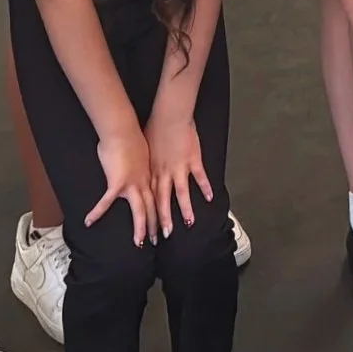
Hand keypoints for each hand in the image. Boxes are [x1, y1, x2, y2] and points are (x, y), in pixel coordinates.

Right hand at [91, 128, 155, 244]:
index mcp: (149, 176)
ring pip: (140, 211)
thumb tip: (135, 166)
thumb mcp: (141, 153)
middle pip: (152, 208)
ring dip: (141, 227)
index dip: (160, 212)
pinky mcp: (117, 183)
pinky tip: (89, 222)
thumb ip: (139, 164)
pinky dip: (97, 212)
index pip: (157, 199)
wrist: (122, 130)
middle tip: (157, 240)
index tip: (163, 224)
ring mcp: (132, 184)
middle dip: (156, 225)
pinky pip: (106, 202)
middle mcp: (144, 183)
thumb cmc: (130, 137)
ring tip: (139, 242)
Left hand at [145, 115, 213, 237]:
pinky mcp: (193, 160)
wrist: (168, 116)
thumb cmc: (154, 127)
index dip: (149, 214)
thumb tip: (141, 170)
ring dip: (185, 210)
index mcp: (152, 171)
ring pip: (181, 193)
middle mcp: (164, 173)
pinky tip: (210, 197)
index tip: (149, 227)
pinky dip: (205, 187)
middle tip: (165, 235)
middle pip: (163, 201)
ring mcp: (180, 167)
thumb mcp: (144, 148)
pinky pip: (200, 177)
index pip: (150, 197)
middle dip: (164, 219)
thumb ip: (146, 162)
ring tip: (189, 223)